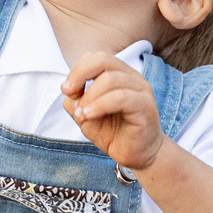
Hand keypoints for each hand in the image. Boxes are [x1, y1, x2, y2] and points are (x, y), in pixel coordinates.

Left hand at [62, 53, 163, 171]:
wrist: (136, 155)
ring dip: (89, 97)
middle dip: (80, 74)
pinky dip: (99, 105)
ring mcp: (141, 90)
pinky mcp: (145, 105)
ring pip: (110, 79)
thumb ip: (76, 100)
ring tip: (81, 114)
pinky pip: (120, 97)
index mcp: (119, 74)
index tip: (66, 90)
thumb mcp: (86, 115)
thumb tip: (69, 91)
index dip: (77, 70)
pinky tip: (89, 115)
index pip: (96, 57)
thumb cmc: (113, 133)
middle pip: (103, 60)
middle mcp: (132, 77)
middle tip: (69, 94)